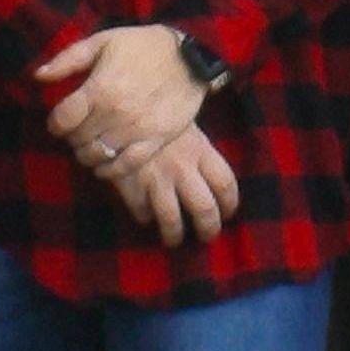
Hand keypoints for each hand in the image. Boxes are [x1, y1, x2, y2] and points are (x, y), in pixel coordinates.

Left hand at [37, 24, 205, 180]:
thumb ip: (67, 59)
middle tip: (76, 131)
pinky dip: (109, 171)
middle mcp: (116, 113)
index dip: (55, 124)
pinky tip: (103, 166)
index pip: (62, 120)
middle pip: (78, 139)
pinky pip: (126, 166)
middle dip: (71, 137)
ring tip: (89, 145)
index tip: (58, 121)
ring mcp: (137, 130)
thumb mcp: (102, 42)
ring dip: (87, 154)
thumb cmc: (141, 46)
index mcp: (100, 88)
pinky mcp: (156, 141)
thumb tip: (38, 76)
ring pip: (98, 155)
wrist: (189, 57)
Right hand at [105, 126, 242, 247]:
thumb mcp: (185, 125)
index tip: (226, 212)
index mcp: (200, 150)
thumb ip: (199, 152)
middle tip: (206, 236)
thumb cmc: (157, 114)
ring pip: (172, 220)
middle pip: (205, 209)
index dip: (230, 204)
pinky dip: (144, 217)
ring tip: (174, 240)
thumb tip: (211, 181)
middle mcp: (182, 168)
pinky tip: (146, 215)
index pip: (226, 184)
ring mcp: (156, 179)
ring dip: (174, 235)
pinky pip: (142, 212)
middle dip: (208, 229)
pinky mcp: (131, 185)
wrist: (119, 110)